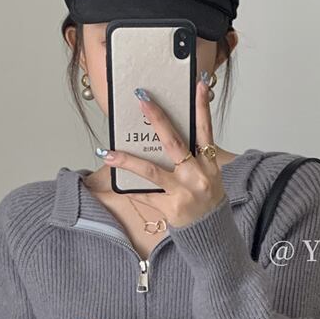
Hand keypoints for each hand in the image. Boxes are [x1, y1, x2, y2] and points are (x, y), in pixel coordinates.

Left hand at [98, 74, 225, 227]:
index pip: (206, 130)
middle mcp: (198, 176)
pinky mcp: (170, 209)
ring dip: (127, 160)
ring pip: (151, 171)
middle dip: (157, 119)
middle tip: (142, 100)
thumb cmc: (207, 200)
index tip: (198, 84)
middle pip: (174, 143)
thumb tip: (164, 133)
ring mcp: (183, 193)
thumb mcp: (208, 175)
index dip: (202, 106)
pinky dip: (130, 188)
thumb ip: (193, 155)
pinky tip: (115, 180)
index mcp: (209, 164)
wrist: (211, 234)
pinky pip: (145, 194)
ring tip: (108, 152)